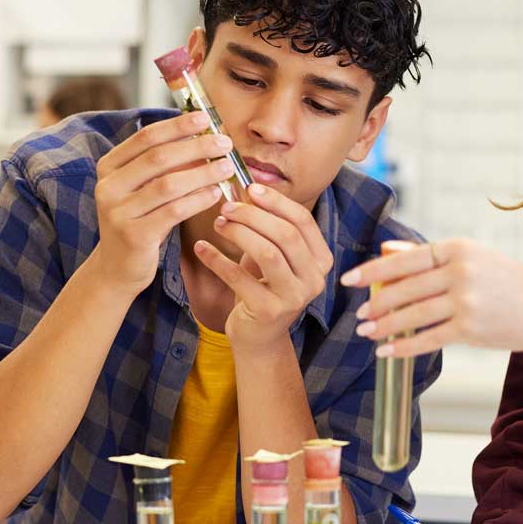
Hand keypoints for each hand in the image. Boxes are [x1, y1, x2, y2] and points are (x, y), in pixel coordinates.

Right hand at [90, 112, 236, 290]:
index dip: (177, 126)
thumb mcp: (143, 189)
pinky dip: (198, 200)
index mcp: (108, 167)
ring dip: (202, 173)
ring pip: (168, 185)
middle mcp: (108, 187)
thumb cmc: (139, 221)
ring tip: (227, 167)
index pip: (145, 138)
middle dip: (195, 146)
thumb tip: (203, 137)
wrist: (116, 269)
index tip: (205, 118)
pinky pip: (173, 212)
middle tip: (224, 142)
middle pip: (158, 158)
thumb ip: (163, 166)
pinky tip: (216, 193)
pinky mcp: (134, 236)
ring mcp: (118, 212)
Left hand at [194, 183, 332, 349]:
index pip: (303, 221)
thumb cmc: (264, 287)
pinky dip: (217, 259)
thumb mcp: (274, 256)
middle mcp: (314, 279)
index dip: (277, 202)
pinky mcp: (269, 311)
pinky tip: (201, 248)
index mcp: (321, 260)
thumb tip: (247, 187)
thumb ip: (269, 227)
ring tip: (218, 224)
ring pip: (267, 252)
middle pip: (286, 234)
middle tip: (227, 207)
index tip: (250, 188)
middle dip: (253, 215)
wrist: (260, 336)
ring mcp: (294, 297)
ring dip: (238, 233)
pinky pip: (239, 277)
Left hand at [342, 239, 522, 358]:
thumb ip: (433, 258)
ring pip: (412, 314)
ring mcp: (466, 300)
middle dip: (377, 302)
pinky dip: (403, 347)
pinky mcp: (471, 329)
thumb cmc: (511, 283)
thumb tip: (390, 254)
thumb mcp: (475, 258)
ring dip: (384, 325)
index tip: (350, 278)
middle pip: (405, 288)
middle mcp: (461, 271)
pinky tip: (386, 351)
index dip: (374, 269)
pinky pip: (427, 339)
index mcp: (459, 247)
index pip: (406, 258)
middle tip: (359, 313)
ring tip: (366, 331)